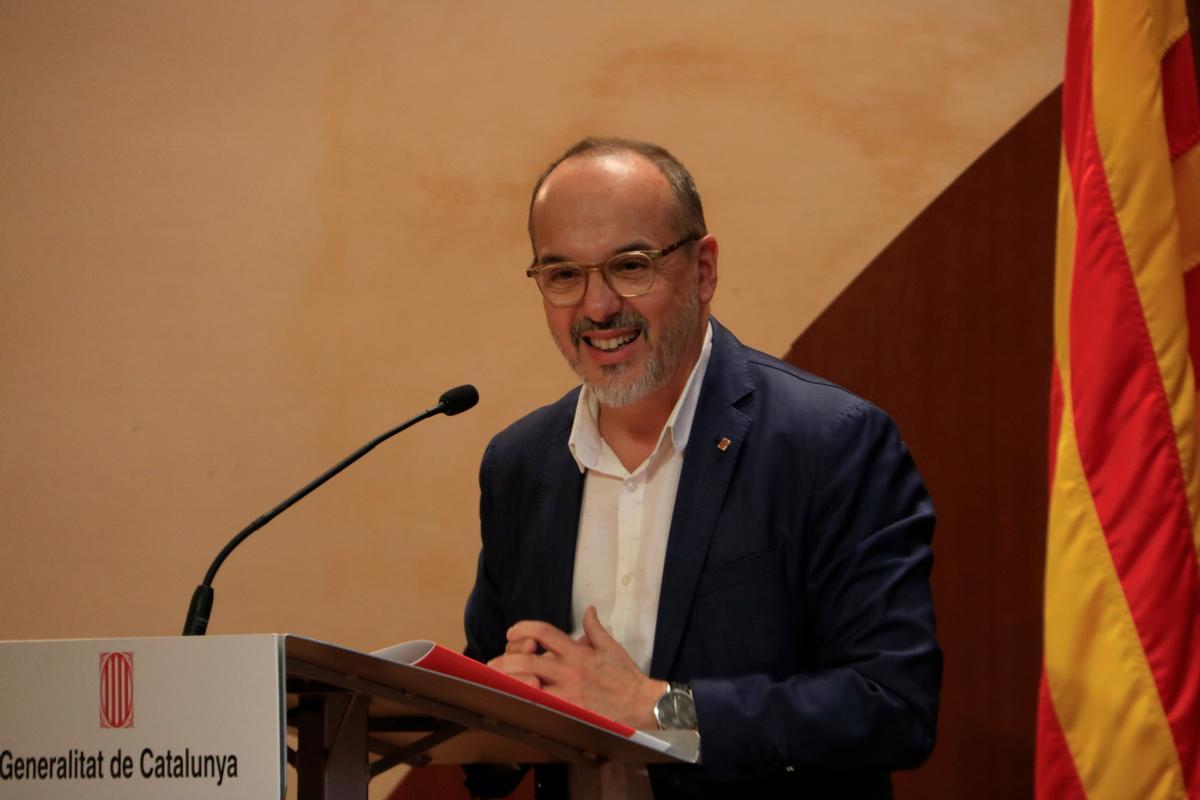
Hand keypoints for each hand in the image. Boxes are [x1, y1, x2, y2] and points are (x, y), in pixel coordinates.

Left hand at [487, 606, 666, 728]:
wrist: (643, 704)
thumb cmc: (626, 677)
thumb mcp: (611, 647)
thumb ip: (595, 628)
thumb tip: (589, 610)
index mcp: (578, 652)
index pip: (545, 632)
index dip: (524, 628)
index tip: (512, 633)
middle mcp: (570, 670)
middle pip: (529, 661)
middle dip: (507, 660)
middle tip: (493, 664)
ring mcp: (568, 693)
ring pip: (530, 686)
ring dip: (510, 683)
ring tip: (496, 682)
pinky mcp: (570, 713)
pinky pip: (541, 707)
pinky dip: (525, 703)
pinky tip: (512, 702)